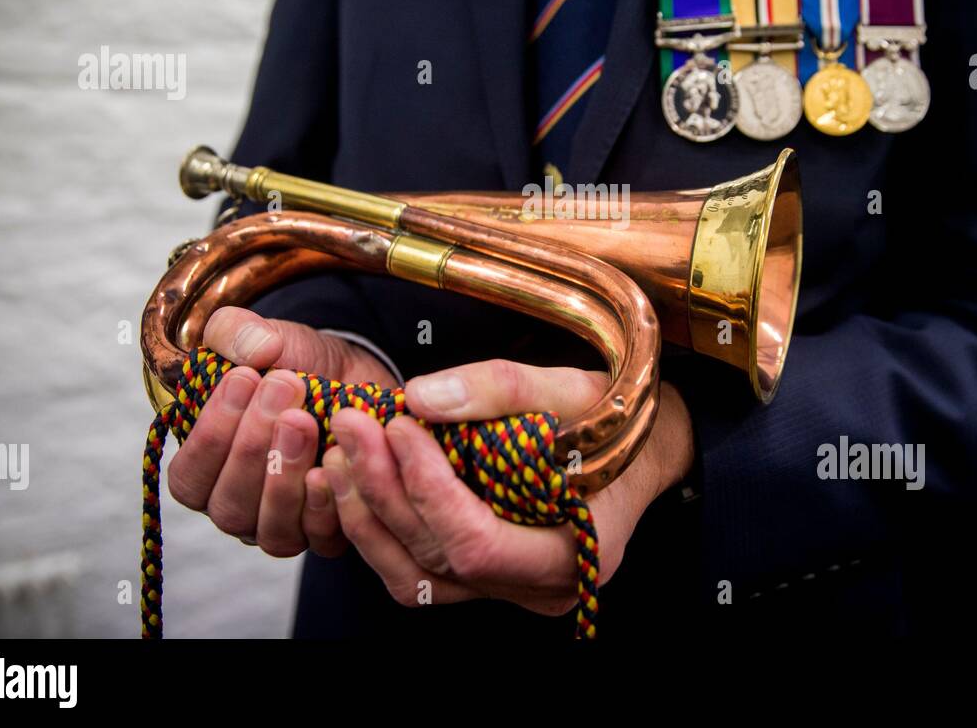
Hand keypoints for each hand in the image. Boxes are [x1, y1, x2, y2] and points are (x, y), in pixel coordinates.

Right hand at [166, 305, 397, 557]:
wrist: (360, 378)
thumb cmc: (299, 365)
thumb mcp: (266, 337)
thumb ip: (238, 333)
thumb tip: (255, 350)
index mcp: (208, 469)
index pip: (190, 476)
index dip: (211, 433)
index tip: (244, 377)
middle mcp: (239, 506)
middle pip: (228, 505)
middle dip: (252, 445)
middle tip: (284, 386)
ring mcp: (283, 525)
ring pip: (270, 528)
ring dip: (284, 473)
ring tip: (304, 419)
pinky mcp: (329, 532)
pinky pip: (318, 537)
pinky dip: (324, 505)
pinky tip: (331, 463)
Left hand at [323, 360, 693, 614]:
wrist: (638, 447)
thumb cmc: (612, 418)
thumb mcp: (569, 387)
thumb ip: (500, 388)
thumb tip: (419, 396)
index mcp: (575, 551)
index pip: (478, 542)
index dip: (428, 487)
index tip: (398, 424)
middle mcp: (540, 587)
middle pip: (438, 556)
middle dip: (384, 487)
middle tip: (351, 424)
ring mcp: (509, 589)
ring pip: (416, 574)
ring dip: (368, 514)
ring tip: (338, 452)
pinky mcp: (484, 576)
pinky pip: (418, 569)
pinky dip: (381, 529)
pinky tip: (355, 482)